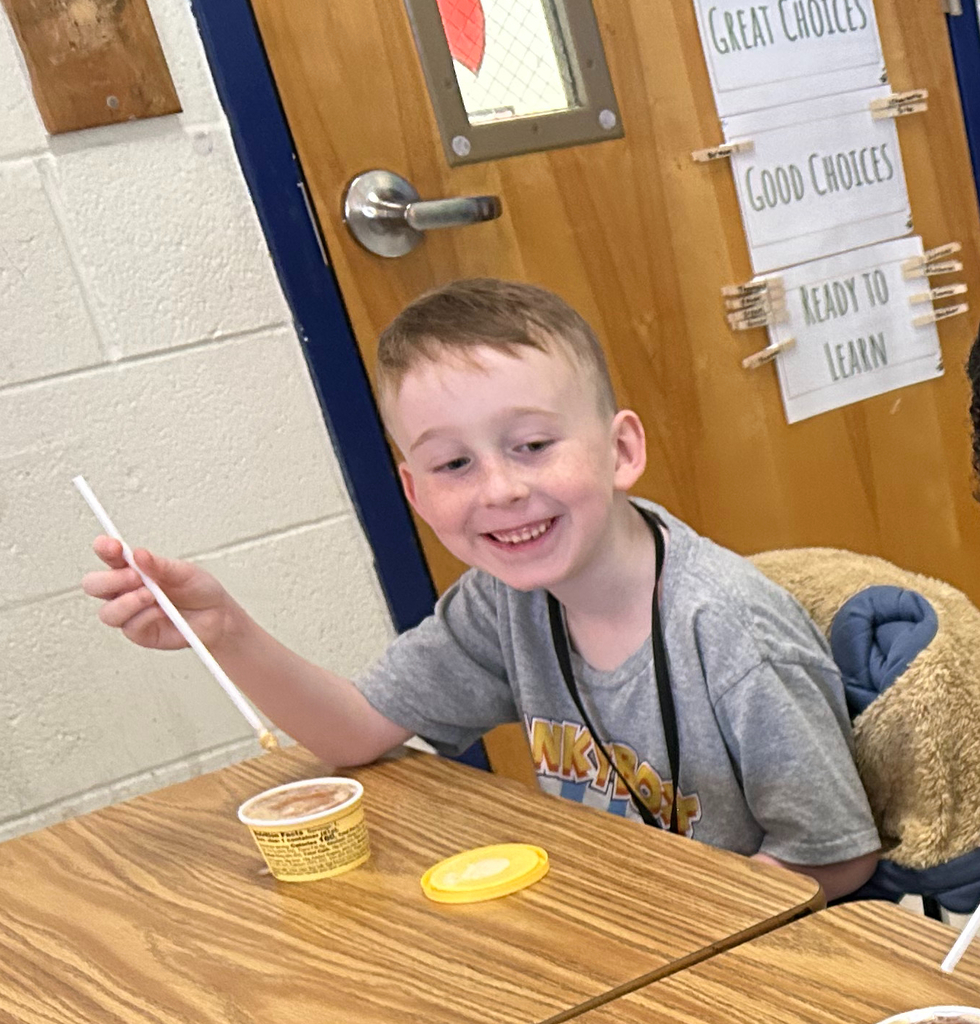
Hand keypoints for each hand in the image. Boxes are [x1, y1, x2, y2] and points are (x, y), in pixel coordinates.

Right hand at [81, 537, 234, 650]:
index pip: (108, 556)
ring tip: (151, 595)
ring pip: (107, 612)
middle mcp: (125, 591)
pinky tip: (162, 611)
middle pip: (93, 586)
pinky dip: (145, 617)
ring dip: (127, 602)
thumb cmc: (198, 589)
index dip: (104, 549)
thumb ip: (160, 565)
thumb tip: (138, 554)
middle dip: (109, 580)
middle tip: (135, 576)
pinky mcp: (139, 633)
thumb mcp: (183, 571)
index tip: (113, 546)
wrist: (216, 615)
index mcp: (132, 568)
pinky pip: (130, 627)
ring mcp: (129, 613)